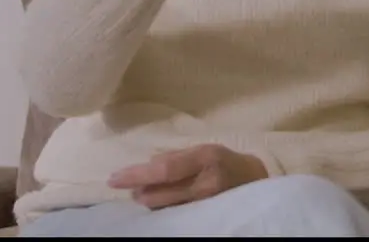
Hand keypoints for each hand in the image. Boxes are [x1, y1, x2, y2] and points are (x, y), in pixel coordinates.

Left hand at [107, 143, 268, 208]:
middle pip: (159, 195)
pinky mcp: (205, 219)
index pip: (163, 170)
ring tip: (148, 193)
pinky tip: (162, 202)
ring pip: (164, 209)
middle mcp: (206, 184)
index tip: (113, 178)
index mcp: (205, 158)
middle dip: (140, 192)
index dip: (136, 175)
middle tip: (133, 188)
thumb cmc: (226, 161)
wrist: (255, 182)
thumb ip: (176, 156)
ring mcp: (206, 205)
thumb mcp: (203, 149)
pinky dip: (163, 209)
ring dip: (150, 201)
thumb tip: (147, 164)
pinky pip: (175, 217)